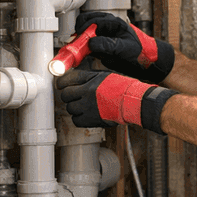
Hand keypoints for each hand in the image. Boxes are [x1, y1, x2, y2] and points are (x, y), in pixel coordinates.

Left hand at [56, 68, 174, 132]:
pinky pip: (76, 120)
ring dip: (75, 108)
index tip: (63, 86)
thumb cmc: (124, 88)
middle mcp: (86, 92)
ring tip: (84, 106)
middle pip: (65, 95)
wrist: (134, 101)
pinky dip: (79, 118)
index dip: (62, 84)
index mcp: (90, 79)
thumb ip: (89, 77)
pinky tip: (86, 114)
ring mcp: (87, 106)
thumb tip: (75, 79)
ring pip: (70, 108)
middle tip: (74, 97)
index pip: (66, 80)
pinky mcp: (90, 119)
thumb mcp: (105, 75)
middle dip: (69, 96)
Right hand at [76, 10, 174, 83]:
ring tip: (76, 50)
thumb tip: (90, 43)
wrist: (146, 63)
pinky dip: (81, 48)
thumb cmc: (140, 52)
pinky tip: (79, 56)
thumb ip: (108, 45)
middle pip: (85, 22)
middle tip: (75, 43)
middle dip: (78, 31)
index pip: (94, 20)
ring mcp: (102, 35)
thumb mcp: (125, 49)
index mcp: (114, 22)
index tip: (78, 36)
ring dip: (78, 40)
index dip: (84, 27)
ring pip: (84, 33)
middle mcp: (107, 26)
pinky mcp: (99, 45)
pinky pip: (86, 44)